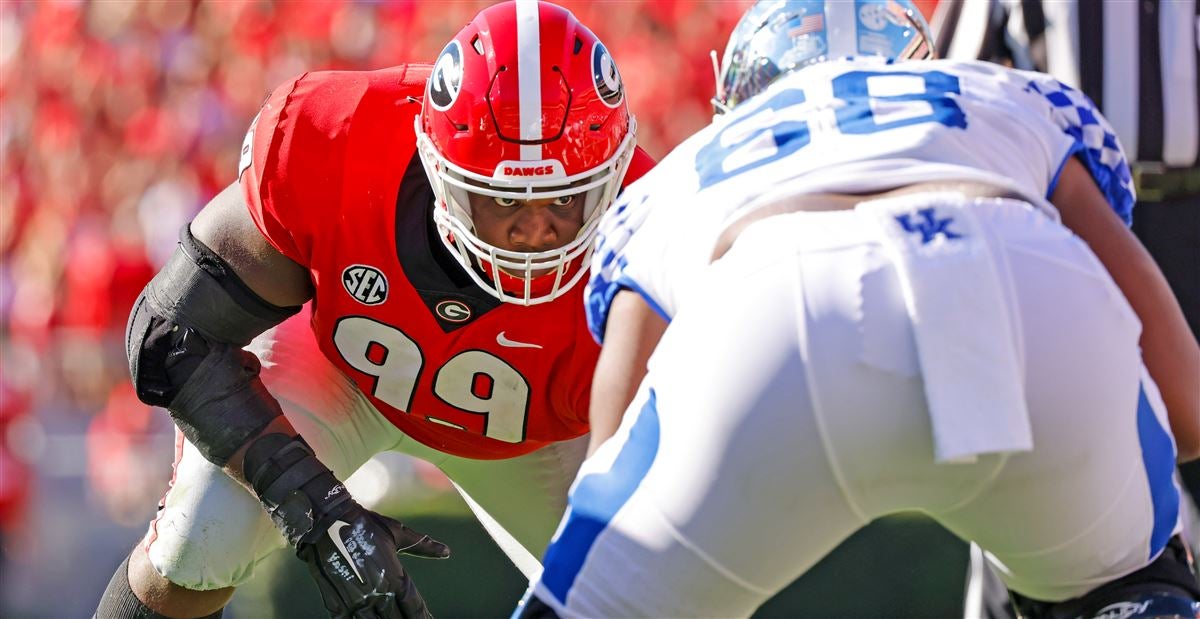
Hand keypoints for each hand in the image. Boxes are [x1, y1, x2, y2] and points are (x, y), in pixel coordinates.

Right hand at [299, 501, 449, 618]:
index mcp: (394, 577)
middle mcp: (377, 592)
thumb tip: (447, 552)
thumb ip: (423, 546)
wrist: (327, 520)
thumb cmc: (366, 524)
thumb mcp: (397, 533)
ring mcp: (355, 599)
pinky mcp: (335, 601)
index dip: (422, 617)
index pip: (413, 606)